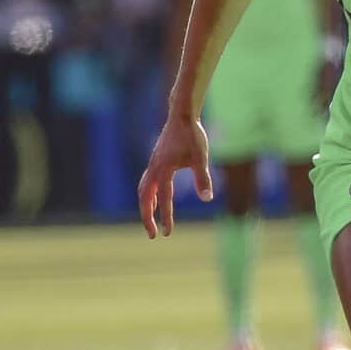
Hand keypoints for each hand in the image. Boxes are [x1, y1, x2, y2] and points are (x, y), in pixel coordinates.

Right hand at [137, 116, 210, 237]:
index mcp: (164, 170)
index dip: (166, 217)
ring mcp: (153, 164)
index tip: (167, 233)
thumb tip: (207, 198)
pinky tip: (156, 199)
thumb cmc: (192, 135)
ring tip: (151, 221)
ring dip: (146, 206)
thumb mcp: (201, 157)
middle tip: (153, 235)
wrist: (181, 114)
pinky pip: (147, 182)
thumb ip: (203, 178)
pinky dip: (148, 195)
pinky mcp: (155, 160)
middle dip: (147, 218)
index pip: (164, 199)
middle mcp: (154, 168)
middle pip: (144, 198)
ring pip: (143, 190)